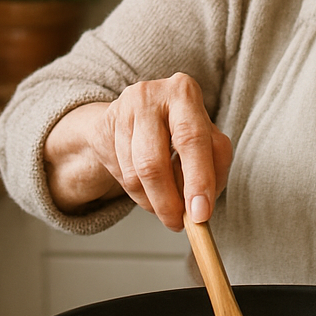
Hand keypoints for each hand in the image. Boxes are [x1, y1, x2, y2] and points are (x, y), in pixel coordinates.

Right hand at [45, 72, 232, 230]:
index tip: (201, 214)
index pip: (192, 140)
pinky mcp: (102, 128)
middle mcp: (150, 96)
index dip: (198, 180)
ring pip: (134, 175)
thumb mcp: (207, 139)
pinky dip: (138, 193)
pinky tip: (149, 188)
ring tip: (168, 205)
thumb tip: (202, 206)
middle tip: (179, 224)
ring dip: (153, 201)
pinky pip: (119, 176)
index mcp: (184, 92)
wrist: (136, 114)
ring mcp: (121, 111)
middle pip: (153, 162)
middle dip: (168, 201)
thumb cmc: (181, 129)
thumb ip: (214, 167)